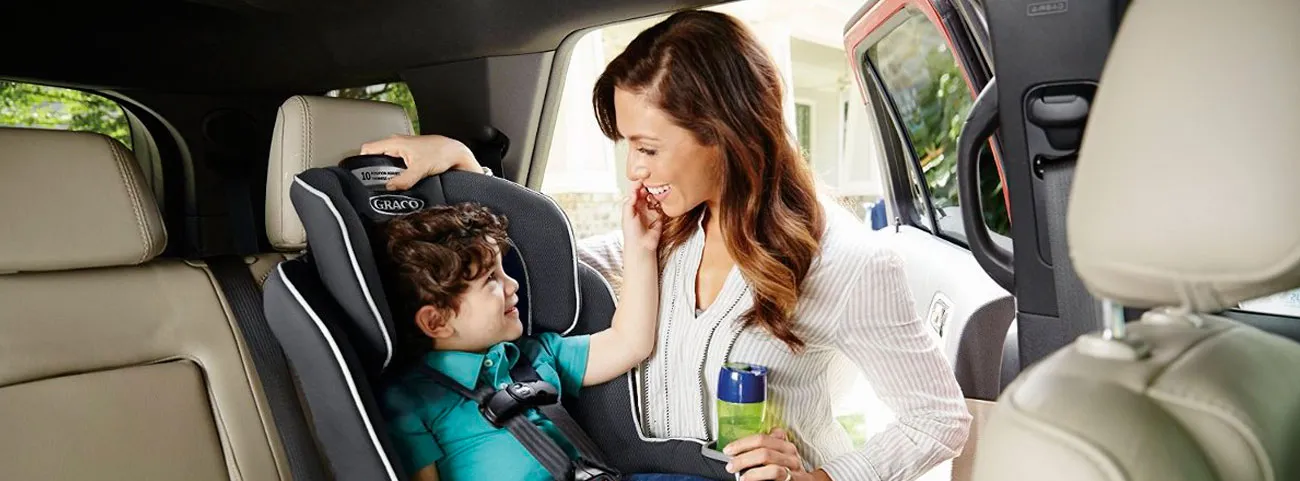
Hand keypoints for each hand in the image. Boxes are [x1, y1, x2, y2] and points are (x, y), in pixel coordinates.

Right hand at [359, 134, 480, 190]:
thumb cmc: (441, 153)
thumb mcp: (421, 168)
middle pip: (375, 157)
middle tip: (373, 185)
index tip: (360, 176)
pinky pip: (395, 165)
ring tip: (386, 185)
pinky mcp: (409, 156)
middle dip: (373, 171)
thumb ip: (405, 179)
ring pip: (386, 162)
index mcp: (394, 142)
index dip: (361, 162)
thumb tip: (389, 187)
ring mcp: (402, 150)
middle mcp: (396, 144)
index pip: (367, 149)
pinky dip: (395, 173)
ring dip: (385, 173)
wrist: (456, 153)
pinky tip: (399, 183)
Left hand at [622, 180, 662, 253]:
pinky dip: (662, 200)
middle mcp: (641, 206)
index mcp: (632, 205)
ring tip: (657, 190)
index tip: (643, 177)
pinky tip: (662, 198)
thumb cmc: (631, 233)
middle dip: (649, 186)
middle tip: (652, 182)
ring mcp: (650, 210)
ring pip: (654, 196)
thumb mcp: (627, 216)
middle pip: (646, 191)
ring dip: (656, 192)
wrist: (642, 246)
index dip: (639, 184)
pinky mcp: (659, 214)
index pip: (635, 190)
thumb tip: (634, 191)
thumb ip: (629, 203)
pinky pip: (661, 205)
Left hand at [723, 429, 828, 480]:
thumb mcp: (781, 452)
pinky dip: (761, 480)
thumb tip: (743, 442)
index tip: (729, 450)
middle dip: (744, 459)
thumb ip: (769, 444)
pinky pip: (777, 479)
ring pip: (773, 469)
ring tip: (741, 477)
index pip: (762, 439)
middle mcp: (791, 456)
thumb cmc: (790, 467)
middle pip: (764, 452)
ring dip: (753, 473)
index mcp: (785, 445)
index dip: (742, 444)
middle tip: (731, 465)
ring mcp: (794, 470)